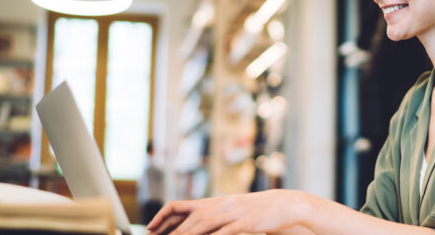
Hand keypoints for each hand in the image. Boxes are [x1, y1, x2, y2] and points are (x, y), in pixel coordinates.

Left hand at [147, 189, 311, 234]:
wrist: (284, 205)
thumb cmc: (256, 211)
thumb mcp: (230, 211)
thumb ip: (211, 217)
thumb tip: (192, 225)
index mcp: (213, 202)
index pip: (181, 206)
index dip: (163, 217)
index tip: (150, 229)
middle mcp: (220, 205)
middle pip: (190, 217)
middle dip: (171, 231)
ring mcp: (232, 212)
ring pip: (203, 223)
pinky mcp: (245, 221)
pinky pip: (225, 232)